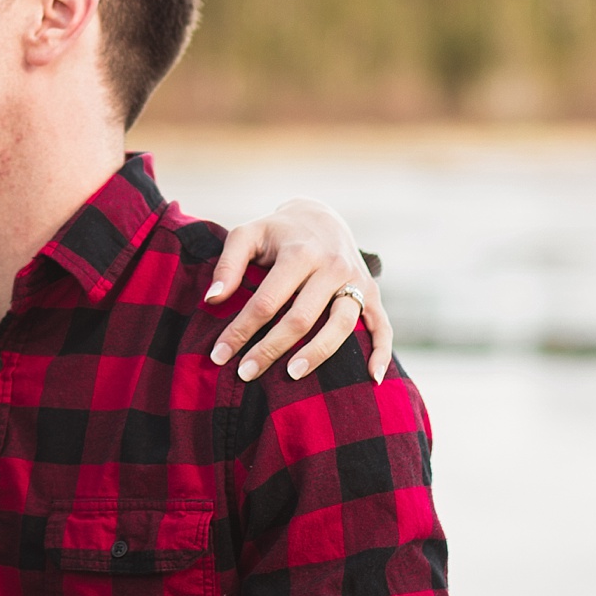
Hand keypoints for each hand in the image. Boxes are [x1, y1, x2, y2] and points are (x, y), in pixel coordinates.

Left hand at [208, 198, 391, 383]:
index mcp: (299, 253)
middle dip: (270, 348)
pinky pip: (382, 326)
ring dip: (318, 354)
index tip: (219, 355)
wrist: (321, 216)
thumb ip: (228, 264)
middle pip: (301, 318)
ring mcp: (355, 281)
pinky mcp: (372, 293)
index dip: (241, 330)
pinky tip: (372, 378)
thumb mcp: (248, 235)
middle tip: (246, 373)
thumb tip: (212, 300)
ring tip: (292, 375)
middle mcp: (332, 266)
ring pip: (341, 325)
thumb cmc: (277, 233)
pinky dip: (381, 353)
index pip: (266, 301)